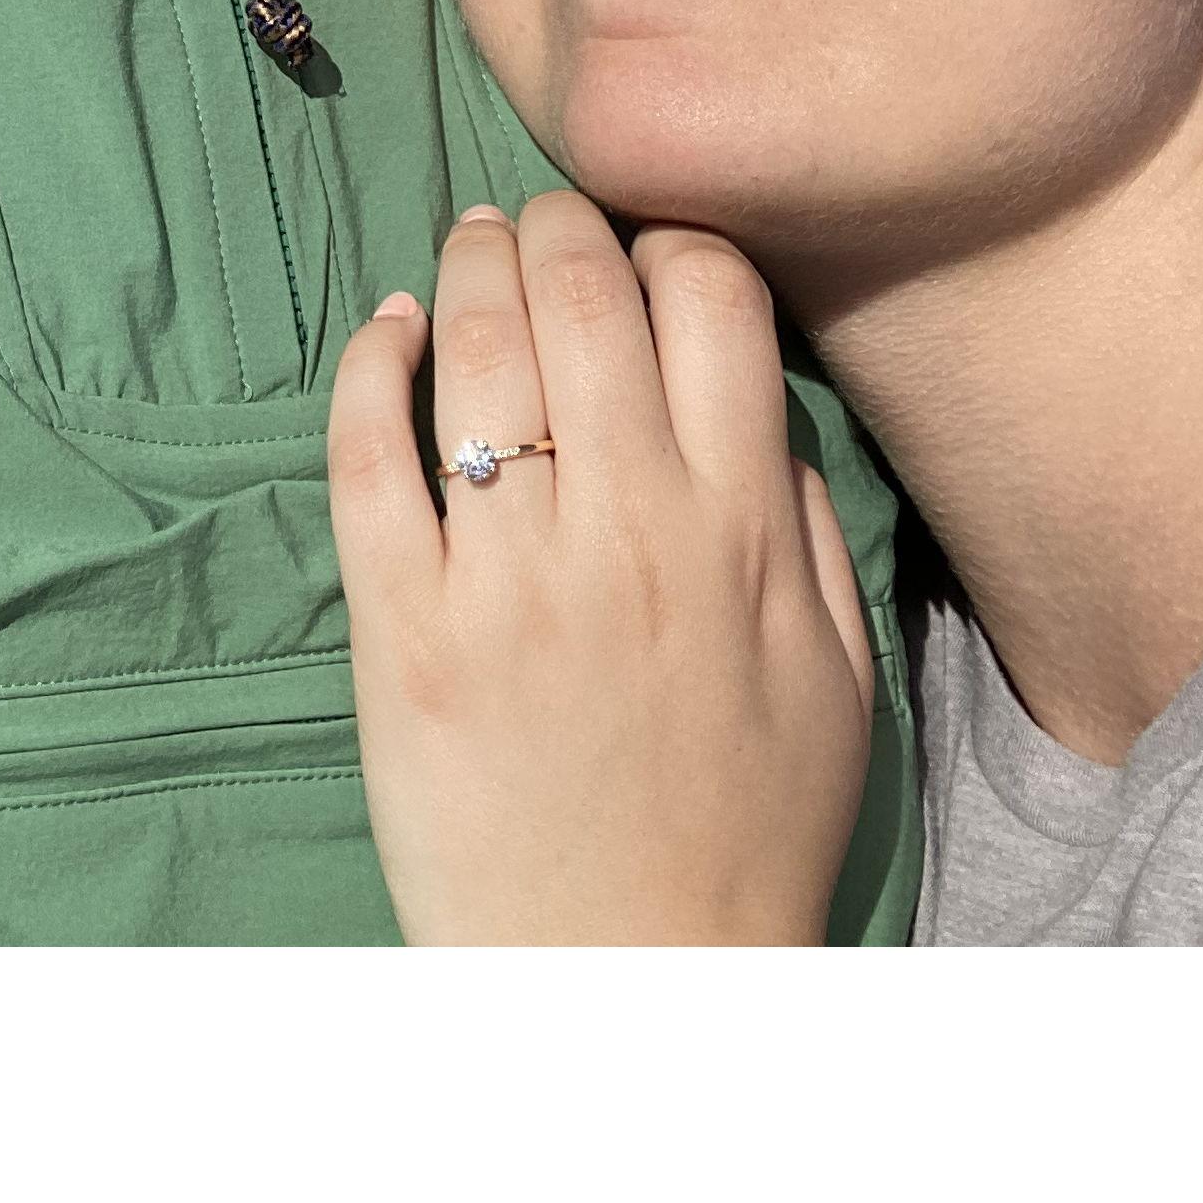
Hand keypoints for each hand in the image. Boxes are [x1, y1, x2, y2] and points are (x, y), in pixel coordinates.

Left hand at [328, 193, 876, 943]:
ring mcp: (508, 577)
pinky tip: (389, 330)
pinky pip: (367, 454)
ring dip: (469, 265)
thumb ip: (809, 525)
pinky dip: (371, 363)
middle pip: (582, 288)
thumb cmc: (742, 832)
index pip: (710, 292)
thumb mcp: (835, 676)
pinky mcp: (403, 631)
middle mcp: (629, 527)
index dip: (670, 238)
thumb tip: (758, 405)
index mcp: (743, 528)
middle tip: (537, 223)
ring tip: (468, 249)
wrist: (629, 980)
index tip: (642, 249)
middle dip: (556, 222)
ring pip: (475, 346)